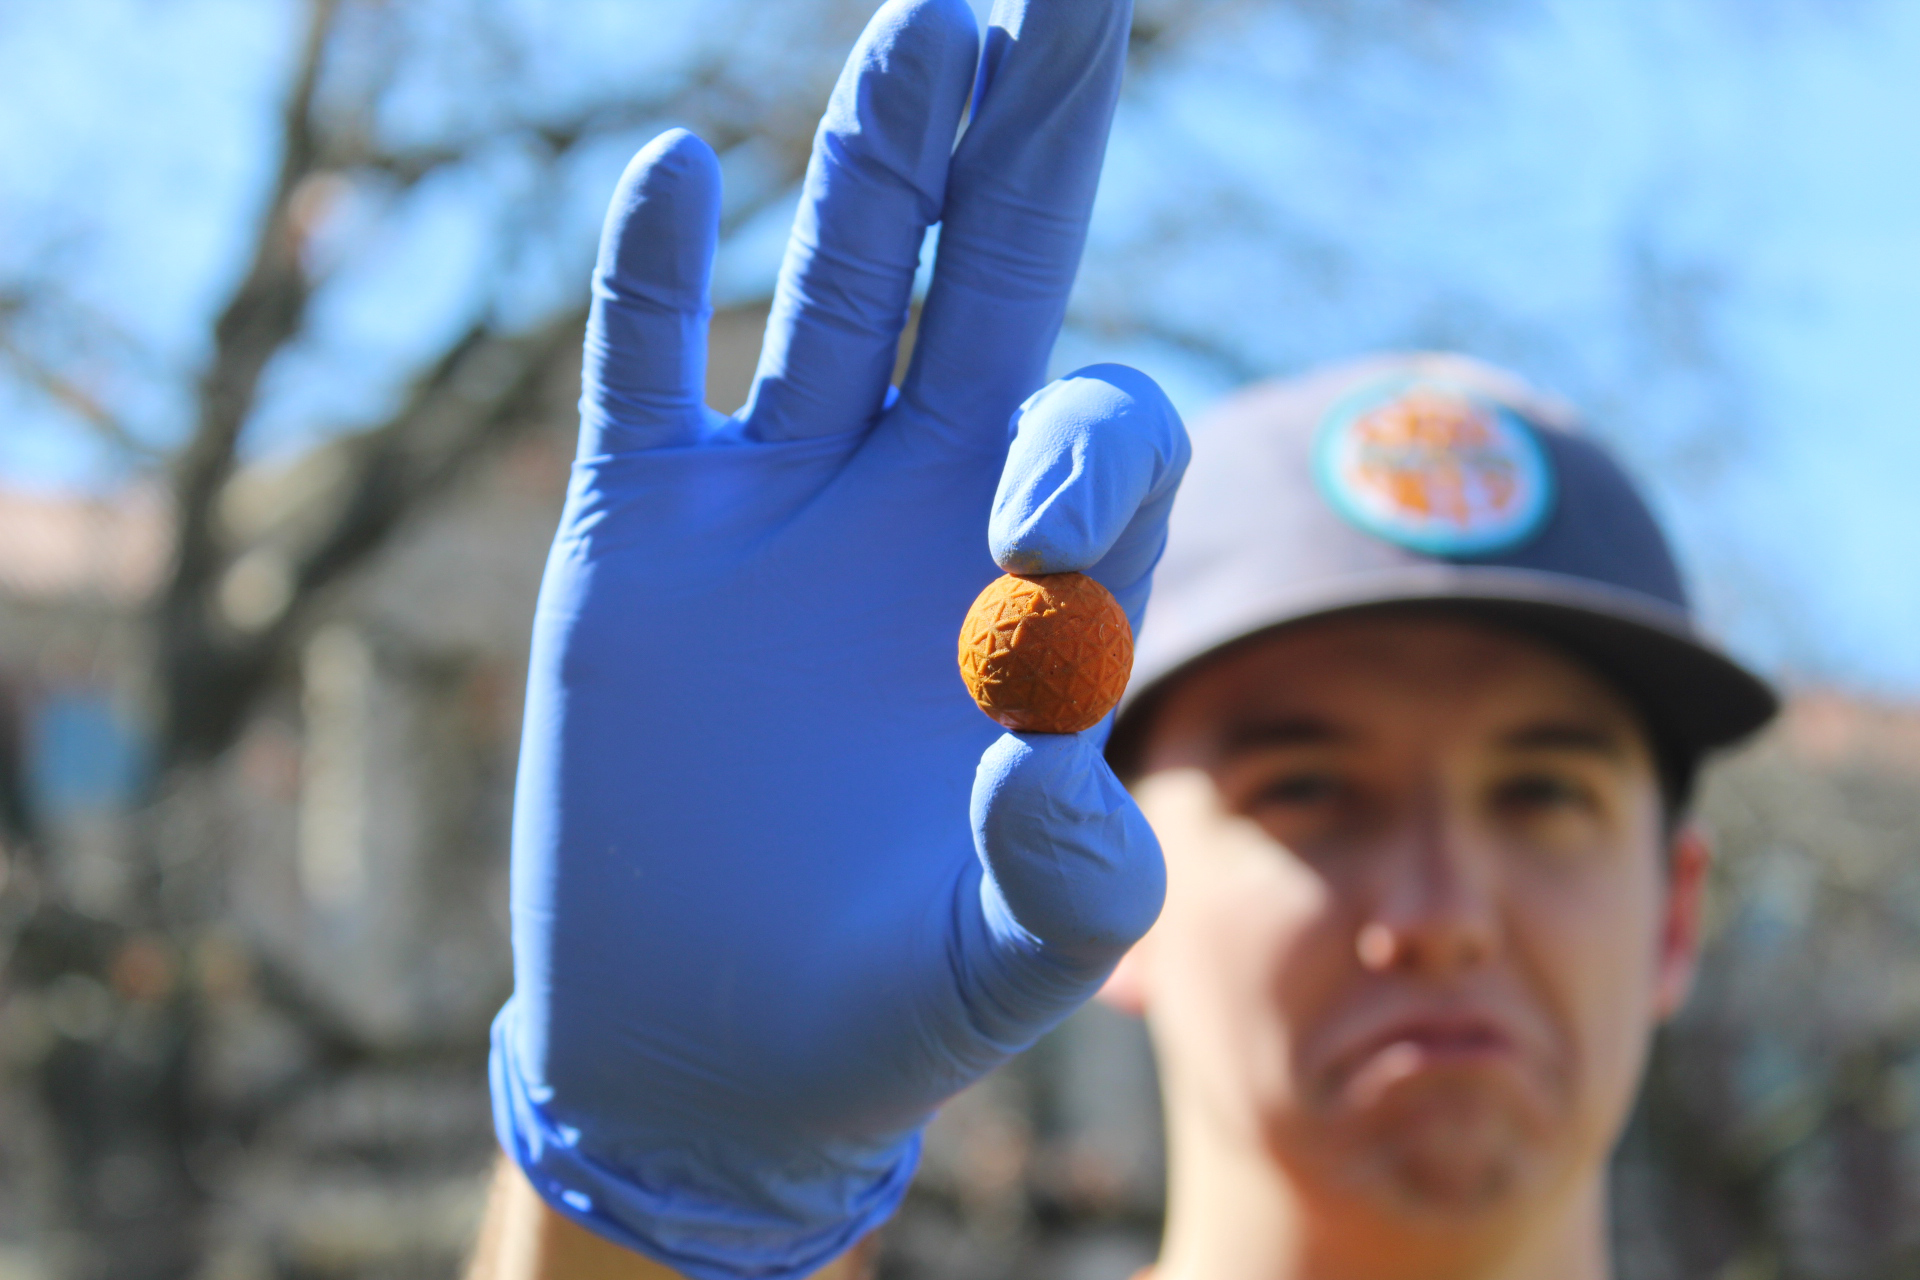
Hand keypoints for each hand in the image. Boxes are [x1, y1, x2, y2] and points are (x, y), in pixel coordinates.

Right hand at [489, 2, 1188, 1277]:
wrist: (707, 1047)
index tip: (1026, 529)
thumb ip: (1062, 883)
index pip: (1096, 438)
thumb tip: (1055, 762)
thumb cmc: (880, 1011)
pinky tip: (674, 175)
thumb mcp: (994, 969)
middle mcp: (918, 507)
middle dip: (1033, 151)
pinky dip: (648, 276)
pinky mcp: (644, 528)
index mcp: (1037, 592)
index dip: (1081, 446)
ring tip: (934, 26)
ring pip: (839, 288)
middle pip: (994, 285)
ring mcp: (780, 500)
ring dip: (879, 163)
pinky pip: (649, 369)